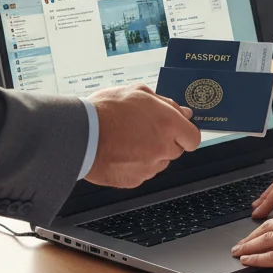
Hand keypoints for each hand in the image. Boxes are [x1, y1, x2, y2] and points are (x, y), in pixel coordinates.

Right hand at [85, 84, 200, 187]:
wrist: (79, 134)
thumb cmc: (106, 110)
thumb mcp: (138, 93)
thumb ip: (166, 103)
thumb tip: (184, 112)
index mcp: (168, 123)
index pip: (193, 138)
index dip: (185, 134)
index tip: (178, 132)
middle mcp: (163, 147)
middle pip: (176, 150)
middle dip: (165, 142)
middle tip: (143, 131)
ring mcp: (149, 166)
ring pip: (159, 162)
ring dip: (150, 154)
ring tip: (128, 141)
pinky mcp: (135, 180)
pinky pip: (142, 173)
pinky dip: (135, 165)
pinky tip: (121, 152)